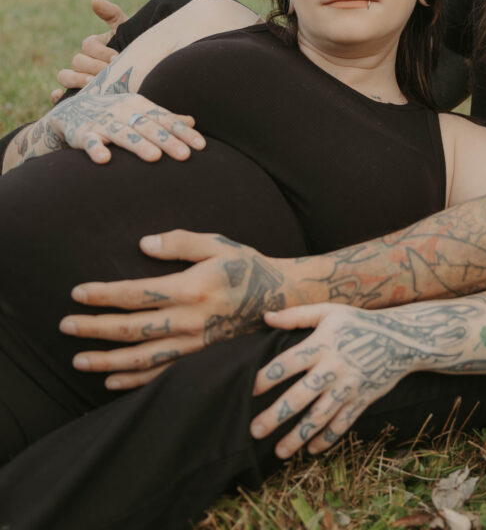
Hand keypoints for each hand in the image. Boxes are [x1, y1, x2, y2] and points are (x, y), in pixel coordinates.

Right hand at [47, 91, 205, 163]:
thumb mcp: (139, 111)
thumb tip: (192, 121)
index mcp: (140, 105)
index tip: (201, 146)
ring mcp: (103, 122)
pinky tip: (104, 159)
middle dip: (167, 141)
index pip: (166, 120)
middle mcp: (123, 111)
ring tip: (154, 157)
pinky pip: (90, 141)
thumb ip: (164, 118)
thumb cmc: (115, 113)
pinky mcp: (83, 133)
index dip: (183, 132)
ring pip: (123, 134)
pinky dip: (97, 149)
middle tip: (185, 155)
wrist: (71, 110)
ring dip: (138, 145)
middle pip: (148, 127)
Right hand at [52, 0, 126, 102]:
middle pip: (77, 61)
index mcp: (93, 45)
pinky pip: (59, 96)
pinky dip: (57, 96)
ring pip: (65, 76)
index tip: (117, 58)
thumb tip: (94, 0)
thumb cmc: (134, 49)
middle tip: (109, 72)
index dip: (101, 51)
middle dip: (94, 66)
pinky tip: (61, 96)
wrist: (144, 71)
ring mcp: (78, 78)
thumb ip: (112, 14)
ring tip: (93, 84)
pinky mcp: (77, 95)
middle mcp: (83, 61)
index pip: (88, 46)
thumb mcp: (125, 30)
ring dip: (76, 79)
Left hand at [59, 230, 291, 389]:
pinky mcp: (202, 359)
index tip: (77, 293)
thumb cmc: (246, 265)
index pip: (136, 294)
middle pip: (132, 329)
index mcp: (192, 288)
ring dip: (107, 361)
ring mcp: (196, 344)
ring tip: (79, 360)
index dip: (104, 295)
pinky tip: (112, 381)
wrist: (282, 298)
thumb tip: (143, 244)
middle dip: (94, 328)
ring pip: (142, 359)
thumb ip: (180, 242)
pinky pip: (163, 375)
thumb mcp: (217, 243)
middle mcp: (190, 320)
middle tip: (65, 326)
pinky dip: (134, 381)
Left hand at [251, 304, 426, 457]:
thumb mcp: (329, 311)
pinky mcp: (362, 401)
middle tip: (254, 430)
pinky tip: (310, 449)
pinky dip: (327, 439)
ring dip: (298, 436)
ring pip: (320, 417)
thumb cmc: (359, 322)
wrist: (401, 339)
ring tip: (278, 451)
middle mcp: (333, 368)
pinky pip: (342, 424)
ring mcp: (349, 387)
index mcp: (322, 344)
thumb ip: (296, 316)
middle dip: (276, 415)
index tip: (249, 390)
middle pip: (300, 396)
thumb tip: (266, 317)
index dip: (267, 377)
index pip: (288, 363)